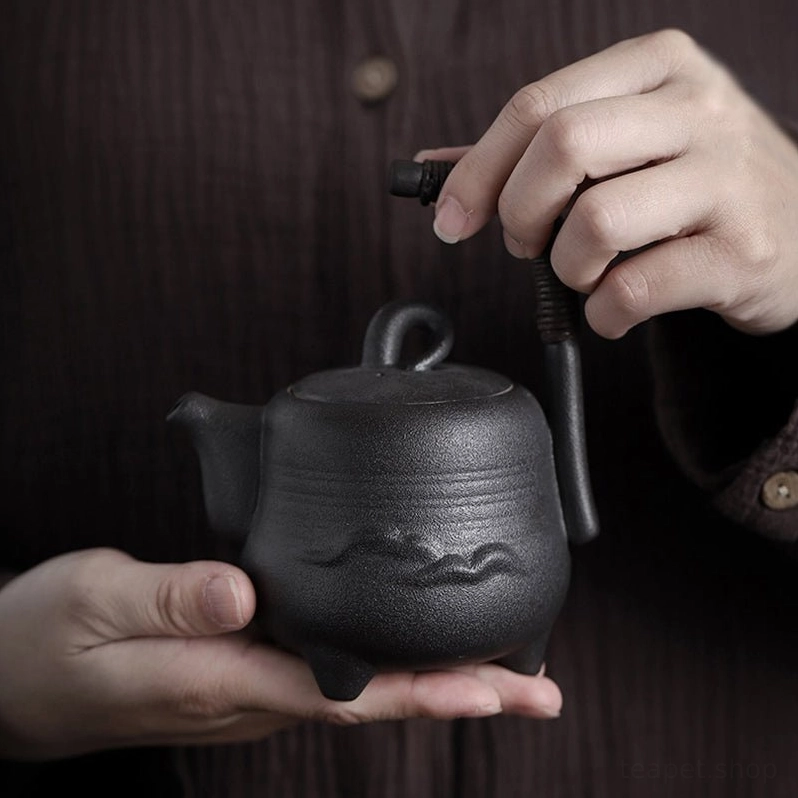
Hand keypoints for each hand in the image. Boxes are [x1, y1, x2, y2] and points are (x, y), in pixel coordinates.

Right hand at [0, 548, 562, 759]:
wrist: (12, 680)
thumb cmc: (46, 640)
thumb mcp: (94, 599)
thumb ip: (170, 597)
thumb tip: (245, 591)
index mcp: (219, 679)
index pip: (343, 694)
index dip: (423, 692)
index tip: (496, 687)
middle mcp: (249, 694)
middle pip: (372, 698)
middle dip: (457, 693)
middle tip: (539, 686)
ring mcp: (249, 690)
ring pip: (357, 688)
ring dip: (429, 680)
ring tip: (499, 666)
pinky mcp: (242, 674)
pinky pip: (327, 673)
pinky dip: (382, 664)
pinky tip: (406, 646)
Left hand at [420, 29, 797, 337]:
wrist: (797, 230)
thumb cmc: (690, 186)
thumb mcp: (626, 141)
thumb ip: (536, 149)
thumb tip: (439, 169)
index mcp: (657, 67)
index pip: (537, 105)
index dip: (478, 170)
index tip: (452, 219)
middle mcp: (698, 109)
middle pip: (561, 147)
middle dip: (520, 214)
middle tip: (527, 245)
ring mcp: (727, 179)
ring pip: (594, 222)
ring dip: (566, 268)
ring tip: (586, 274)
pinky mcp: (741, 251)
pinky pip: (633, 289)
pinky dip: (603, 312)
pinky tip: (615, 307)